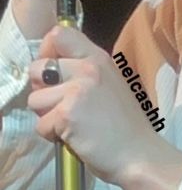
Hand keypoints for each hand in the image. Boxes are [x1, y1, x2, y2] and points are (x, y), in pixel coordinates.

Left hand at [27, 24, 162, 184]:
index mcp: (98, 58)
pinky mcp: (67, 115)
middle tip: (62, 105)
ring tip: (71, 123)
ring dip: (46, 116)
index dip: (47, 52)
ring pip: (34, 99)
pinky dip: (52, 135)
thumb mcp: (109, 83)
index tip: (53, 72)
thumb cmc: (124, 125)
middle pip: (37, 68)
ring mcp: (77, 91)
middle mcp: (87, 68)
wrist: (138, 154)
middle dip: (42, 90)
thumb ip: (83, 71)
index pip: (59, 35)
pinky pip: (40, 124)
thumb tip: (49, 71)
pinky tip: (74, 136)